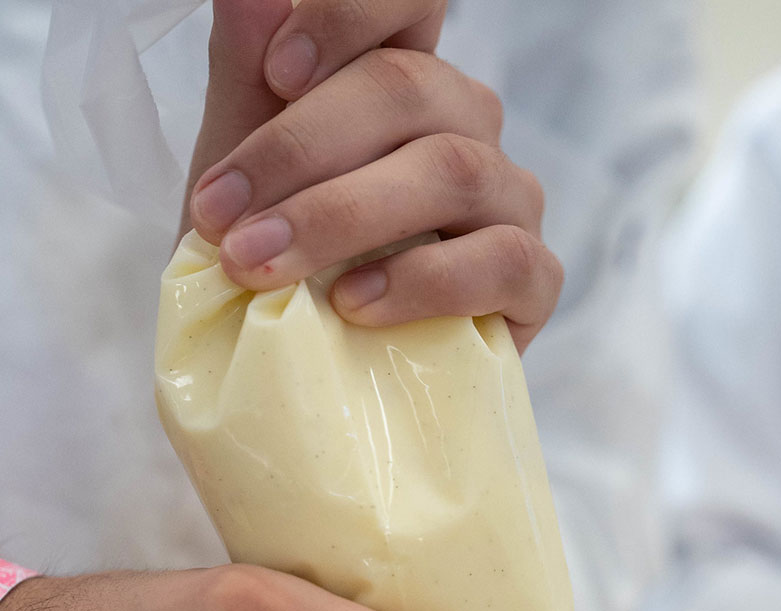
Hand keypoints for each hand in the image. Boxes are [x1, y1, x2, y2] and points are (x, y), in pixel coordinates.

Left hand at [184, 0, 562, 349]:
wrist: (302, 380)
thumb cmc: (278, 263)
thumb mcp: (240, 163)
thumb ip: (246, 69)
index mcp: (407, 78)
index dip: (349, 15)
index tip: (277, 72)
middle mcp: (468, 126)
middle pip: (410, 88)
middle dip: (300, 151)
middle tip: (222, 217)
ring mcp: (510, 201)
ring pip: (453, 173)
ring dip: (343, 217)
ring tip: (265, 267)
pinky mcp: (534, 284)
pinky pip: (503, 262)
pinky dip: (422, 283)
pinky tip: (354, 305)